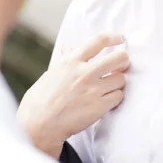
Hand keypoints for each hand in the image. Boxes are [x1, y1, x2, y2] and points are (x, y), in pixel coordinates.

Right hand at [16, 33, 129, 157]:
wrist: (38, 125)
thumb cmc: (41, 99)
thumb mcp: (53, 72)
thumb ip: (68, 61)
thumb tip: (76, 50)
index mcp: (72, 61)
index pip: (100, 41)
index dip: (114, 37)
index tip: (121, 38)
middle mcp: (84, 73)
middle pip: (119, 58)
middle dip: (123, 60)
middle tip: (121, 65)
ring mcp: (93, 90)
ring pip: (121, 79)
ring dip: (118, 82)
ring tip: (108, 87)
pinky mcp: (98, 107)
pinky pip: (118, 96)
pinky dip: (115, 98)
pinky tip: (106, 100)